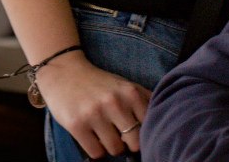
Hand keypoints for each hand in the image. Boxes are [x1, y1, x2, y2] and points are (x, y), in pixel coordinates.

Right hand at [35, 50, 150, 158]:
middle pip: (135, 142)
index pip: (149, 125)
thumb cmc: (100, 84)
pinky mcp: (76, 125)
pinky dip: (96, 151)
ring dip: (111, 147)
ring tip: (105, 136)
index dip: (144, 132)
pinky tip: (93, 138)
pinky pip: (96, 153)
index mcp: (131, 92)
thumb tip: (163, 117)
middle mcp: (115, 102)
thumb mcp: (125, 85)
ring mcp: (95, 114)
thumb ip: (144, 100)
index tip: (137, 133)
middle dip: (129, 144)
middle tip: (121, 138)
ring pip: (115, 149)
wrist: (65, 73)